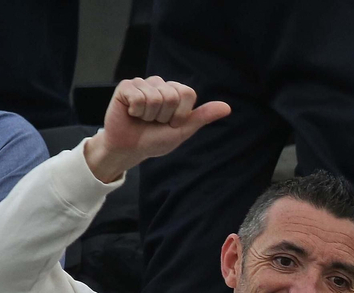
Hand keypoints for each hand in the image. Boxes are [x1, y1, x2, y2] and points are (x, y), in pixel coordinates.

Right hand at [82, 77, 230, 183]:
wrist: (130, 149)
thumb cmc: (155, 140)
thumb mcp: (183, 131)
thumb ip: (202, 117)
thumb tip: (227, 107)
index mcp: (175, 92)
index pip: (188, 94)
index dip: (181, 114)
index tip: (171, 123)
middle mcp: (159, 84)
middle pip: (172, 95)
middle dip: (164, 116)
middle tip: (154, 122)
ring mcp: (142, 83)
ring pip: (155, 97)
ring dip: (149, 115)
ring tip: (142, 119)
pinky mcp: (125, 87)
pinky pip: (138, 96)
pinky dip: (136, 111)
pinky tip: (131, 113)